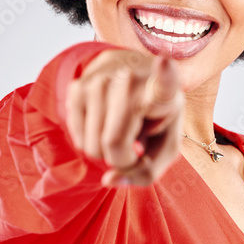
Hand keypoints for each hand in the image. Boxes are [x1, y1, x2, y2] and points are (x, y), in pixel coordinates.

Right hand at [65, 49, 183, 187]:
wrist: (132, 80)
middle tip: (135, 143)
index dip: (165, 74)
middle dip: (123, 159)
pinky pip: (79, 140)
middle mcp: (130, 79)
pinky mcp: (78, 87)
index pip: (164, 83)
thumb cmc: (155, 120)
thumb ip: (147, 172)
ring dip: (106, 151)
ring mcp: (101, 81)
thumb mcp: (165, 146)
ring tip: (121, 128)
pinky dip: (91, 143)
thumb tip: (108, 180)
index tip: (165, 62)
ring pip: (92, 147)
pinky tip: (105, 123)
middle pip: (114, 143)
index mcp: (162, 91)